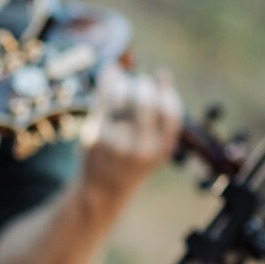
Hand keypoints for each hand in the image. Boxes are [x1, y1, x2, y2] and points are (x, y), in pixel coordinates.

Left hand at [78, 67, 181, 200]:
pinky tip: (110, 74)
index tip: (161, 77)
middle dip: (144, 85)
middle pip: (146, 102)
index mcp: (160, 150)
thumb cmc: (133, 161)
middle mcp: (139, 147)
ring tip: (123, 79)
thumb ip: (162, 116)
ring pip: (120, 98)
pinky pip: (101, 101)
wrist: (101, 190)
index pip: (170, 112)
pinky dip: (106, 83)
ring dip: (123, 82)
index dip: (167, 90)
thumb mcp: (156, 146)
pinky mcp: (93, 135)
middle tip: (142, 81)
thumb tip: (164, 74)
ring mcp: (114, 141)